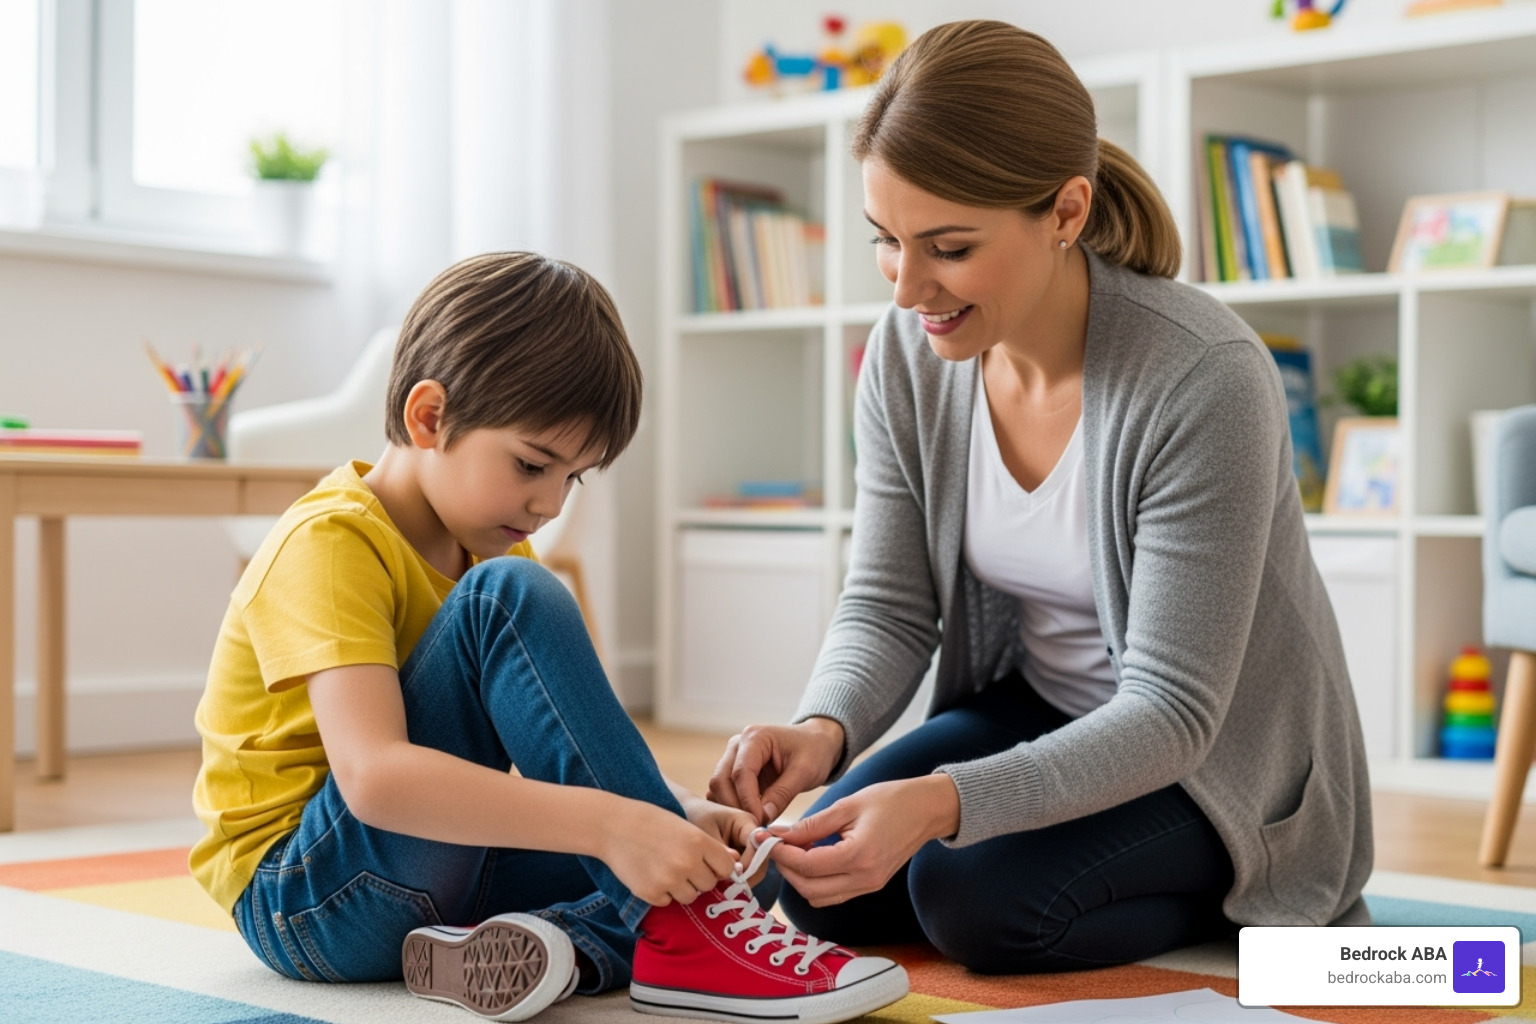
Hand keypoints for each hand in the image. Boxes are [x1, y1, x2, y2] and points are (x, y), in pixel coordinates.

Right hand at [597, 798, 739, 906]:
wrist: (612, 825)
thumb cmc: (651, 822)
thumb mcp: (685, 826)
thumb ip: (709, 846)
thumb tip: (734, 863)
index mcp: (699, 842)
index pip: (726, 867)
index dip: (718, 866)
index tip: (707, 862)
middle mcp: (687, 863)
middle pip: (709, 884)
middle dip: (699, 877)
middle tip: (680, 863)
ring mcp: (669, 880)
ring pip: (691, 896)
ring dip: (682, 887)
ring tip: (665, 868)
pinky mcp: (651, 893)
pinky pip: (668, 902)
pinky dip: (662, 893)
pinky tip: (650, 874)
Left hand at [679, 793, 769, 883]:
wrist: (690, 812)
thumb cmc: (697, 817)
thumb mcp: (705, 831)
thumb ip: (721, 849)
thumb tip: (736, 869)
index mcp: (746, 822)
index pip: (758, 845)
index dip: (750, 862)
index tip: (734, 875)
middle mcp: (752, 833)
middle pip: (761, 859)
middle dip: (748, 874)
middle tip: (731, 886)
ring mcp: (749, 845)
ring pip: (756, 867)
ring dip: (744, 878)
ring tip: (726, 887)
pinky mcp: (744, 854)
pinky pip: (747, 869)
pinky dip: (738, 878)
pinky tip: (724, 884)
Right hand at [709, 718, 844, 825]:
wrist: (816, 743)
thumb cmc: (814, 751)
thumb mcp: (805, 771)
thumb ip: (783, 793)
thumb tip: (763, 817)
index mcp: (755, 737)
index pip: (741, 773)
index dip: (747, 801)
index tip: (759, 822)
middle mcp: (738, 744)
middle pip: (721, 780)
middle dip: (735, 806)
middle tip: (754, 827)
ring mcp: (733, 757)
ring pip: (719, 788)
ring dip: (731, 808)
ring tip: (752, 824)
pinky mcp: (734, 770)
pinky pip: (724, 791)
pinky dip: (732, 806)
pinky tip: (748, 818)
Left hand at [766, 774, 960, 907]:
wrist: (927, 809)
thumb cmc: (891, 799)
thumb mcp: (847, 805)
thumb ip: (811, 824)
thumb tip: (779, 835)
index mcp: (860, 856)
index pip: (807, 865)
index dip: (781, 853)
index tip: (764, 838)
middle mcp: (865, 878)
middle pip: (809, 889)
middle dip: (786, 868)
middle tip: (774, 845)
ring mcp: (869, 886)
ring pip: (819, 897)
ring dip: (799, 878)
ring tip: (792, 850)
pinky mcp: (870, 885)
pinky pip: (834, 894)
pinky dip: (816, 880)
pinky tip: (811, 856)